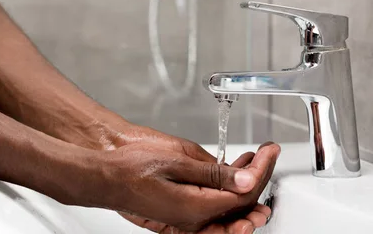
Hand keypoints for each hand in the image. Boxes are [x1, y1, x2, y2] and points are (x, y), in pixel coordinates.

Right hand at [99, 137, 279, 232]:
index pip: (242, 195)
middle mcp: (194, 219)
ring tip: (256, 162)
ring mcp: (187, 218)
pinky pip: (213, 205)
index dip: (260, 172)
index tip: (268, 152)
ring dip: (245, 185)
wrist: (104, 174)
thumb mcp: (176, 161)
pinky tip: (231, 171)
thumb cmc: (130, 167)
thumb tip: (245, 180)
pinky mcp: (182, 211)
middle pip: (240, 205)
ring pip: (228, 207)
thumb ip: (213, 173)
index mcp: (195, 208)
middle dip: (259, 180)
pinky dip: (227, 187)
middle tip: (268, 157)